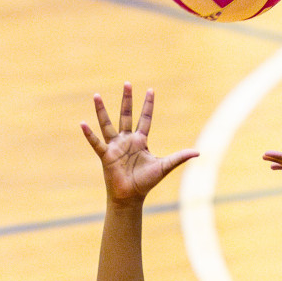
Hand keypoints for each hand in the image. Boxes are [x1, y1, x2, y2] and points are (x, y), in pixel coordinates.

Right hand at [81, 84, 197, 204]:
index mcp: (141, 140)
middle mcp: (127, 140)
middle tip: (127, 83)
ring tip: (96, 95)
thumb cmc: (146, 182)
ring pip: (107, 124)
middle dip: (127, 100)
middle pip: (126, 115)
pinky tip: (82, 124)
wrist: (131, 197)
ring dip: (101, 110)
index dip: (148, 105)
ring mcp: (115, 146)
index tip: (150, 90)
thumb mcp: (164, 166)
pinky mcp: (106, 155)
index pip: (145, 118)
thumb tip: (199, 152)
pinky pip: (96, 142)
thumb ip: (179, 157)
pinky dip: (89, 134)